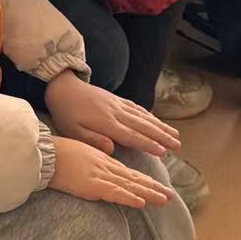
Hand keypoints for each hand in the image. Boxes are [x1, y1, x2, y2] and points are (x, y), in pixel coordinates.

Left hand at [44, 71, 179, 157]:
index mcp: (106, 123)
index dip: (149, 144)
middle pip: (144, 126)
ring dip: (161, 126)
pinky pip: (137, 108)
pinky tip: (157, 121)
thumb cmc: (66, 113)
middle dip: (162, 136)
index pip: (132, 136)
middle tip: (178, 146)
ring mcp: (118, 104)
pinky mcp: (116, 99)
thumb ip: (93, 140)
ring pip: (144, 116)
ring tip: (175, 135)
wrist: (63, 87)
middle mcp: (117, 112)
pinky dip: (150, 115)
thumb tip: (112, 149)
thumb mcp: (73, 130)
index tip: (164, 152)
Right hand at [49, 136, 174, 207]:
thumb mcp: (79, 152)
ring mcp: (100, 176)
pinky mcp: (92, 185)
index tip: (157, 186)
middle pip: (134, 179)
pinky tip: (141, 203)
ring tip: (165, 200)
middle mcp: (105, 167)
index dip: (144, 180)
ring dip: (149, 193)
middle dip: (153, 188)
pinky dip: (129, 197)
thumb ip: (93, 160)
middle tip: (171, 196)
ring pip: (130, 186)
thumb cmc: (57, 153)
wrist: (44, 152)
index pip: (128, 172)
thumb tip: (103, 166)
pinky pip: (114, 193)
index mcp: (102, 160)